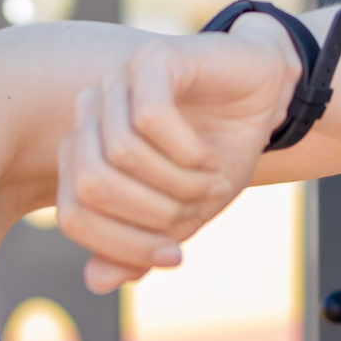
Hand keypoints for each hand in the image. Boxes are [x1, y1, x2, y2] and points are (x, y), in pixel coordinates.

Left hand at [55, 22, 300, 291]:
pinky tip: (207, 156)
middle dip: (150, 214)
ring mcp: (117, 82)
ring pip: (121, 153)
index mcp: (84, 151)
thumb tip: (95, 281)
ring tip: (209, 183)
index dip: (121, 245)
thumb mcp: (181, 214)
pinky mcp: (152, 59)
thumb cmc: (216, 153)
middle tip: (195, 211)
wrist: (266, 96)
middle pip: (90, 185)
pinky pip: (150, 117)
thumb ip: (137, 248)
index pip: (73, 215)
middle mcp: (90, 114)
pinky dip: (185, 151)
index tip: (174, 255)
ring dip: (175, 182)